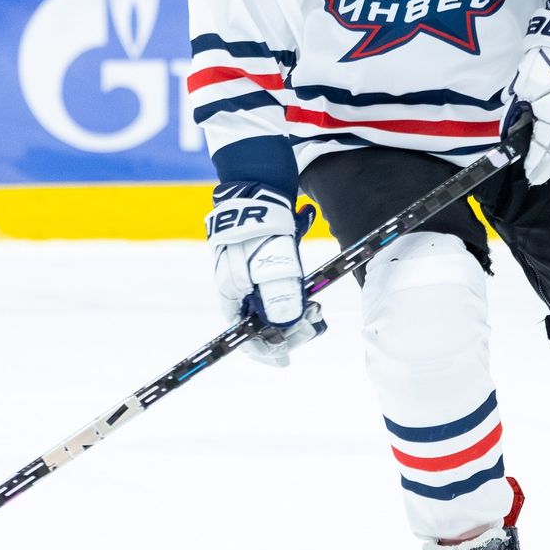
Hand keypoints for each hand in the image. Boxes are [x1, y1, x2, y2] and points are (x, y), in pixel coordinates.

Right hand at [206, 184, 326, 366]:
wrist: (260, 192)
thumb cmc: (261, 229)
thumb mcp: (270, 263)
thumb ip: (278, 295)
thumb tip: (285, 327)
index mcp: (232, 297)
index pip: (245, 339)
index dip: (266, 351)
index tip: (286, 357)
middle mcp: (241, 295)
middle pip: (265, 330)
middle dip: (290, 332)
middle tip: (314, 320)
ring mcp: (255, 284)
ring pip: (277, 315)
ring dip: (298, 318)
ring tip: (317, 309)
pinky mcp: (268, 272)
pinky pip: (284, 298)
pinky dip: (299, 302)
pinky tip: (314, 300)